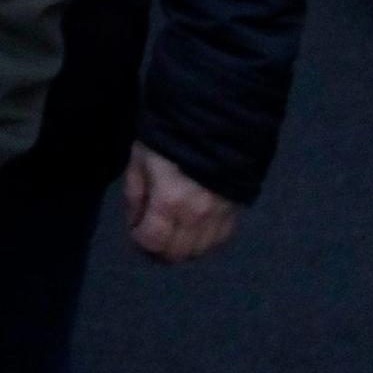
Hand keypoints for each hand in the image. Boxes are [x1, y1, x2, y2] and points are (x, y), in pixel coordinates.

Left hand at [123, 144, 240, 261]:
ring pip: (201, 252)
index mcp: (170, 201)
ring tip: (174, 232)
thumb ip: (135, 195)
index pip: (153, 242)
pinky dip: (205, 241)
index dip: (140, 241)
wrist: (215, 118)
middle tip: (152, 234)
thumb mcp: (140, 160)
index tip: (136, 231)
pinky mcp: (237, 211)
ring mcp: (221, 216)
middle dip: (159, 250)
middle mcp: (198, 215)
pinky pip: (221, 241)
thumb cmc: (170, 136)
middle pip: (178, 254)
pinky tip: (196, 228)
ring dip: (183, 248)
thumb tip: (135, 223)